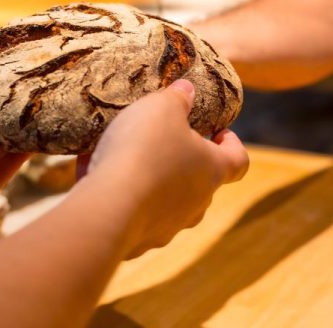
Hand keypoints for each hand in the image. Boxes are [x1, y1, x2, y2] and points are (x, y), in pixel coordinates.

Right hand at [79, 80, 248, 257]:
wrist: (108, 206)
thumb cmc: (144, 150)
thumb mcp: (162, 107)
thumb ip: (177, 97)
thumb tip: (187, 90)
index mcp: (212, 169)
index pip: (239, 160)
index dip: (232, 144)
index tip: (217, 131)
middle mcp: (197, 203)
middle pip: (201, 182)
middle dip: (184, 162)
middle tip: (163, 141)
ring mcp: (169, 226)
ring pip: (166, 202)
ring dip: (150, 180)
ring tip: (120, 158)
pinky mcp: (139, 241)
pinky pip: (132, 213)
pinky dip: (119, 195)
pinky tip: (93, 175)